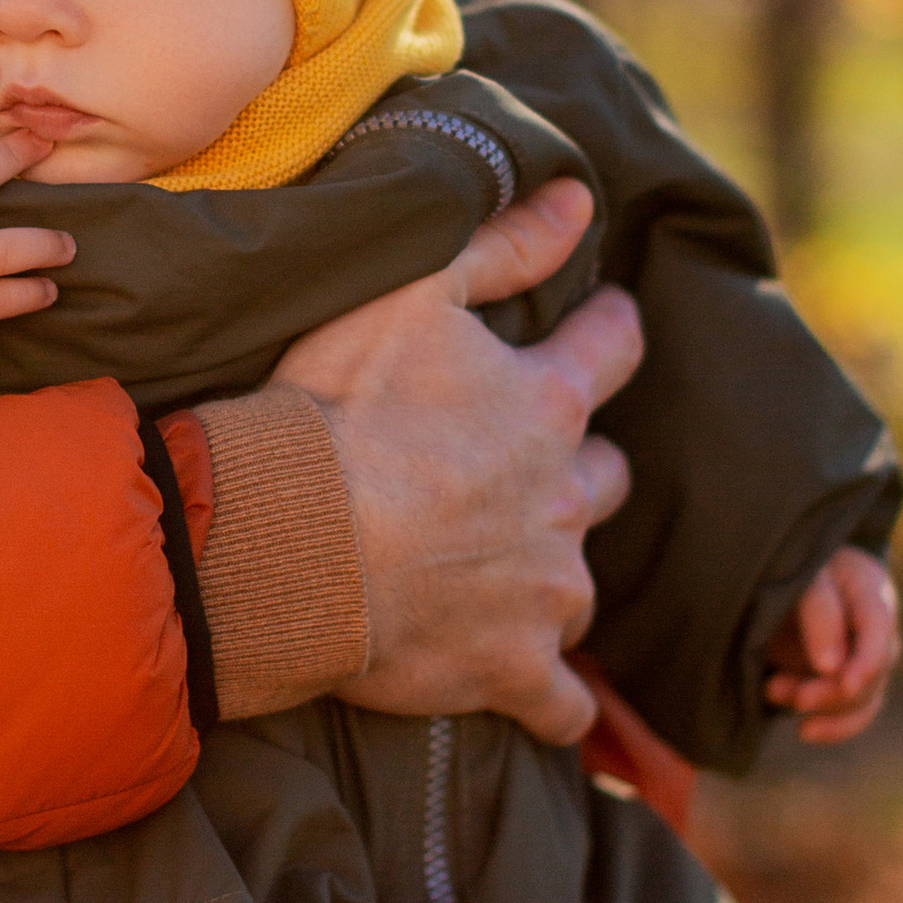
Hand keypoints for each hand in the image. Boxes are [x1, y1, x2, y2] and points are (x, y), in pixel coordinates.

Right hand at [272, 176, 641, 747]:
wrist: (289, 539)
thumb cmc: (335, 407)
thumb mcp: (411, 290)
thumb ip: (505, 243)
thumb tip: (585, 198)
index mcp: (545, 404)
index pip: (613, 351)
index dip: (609, 333)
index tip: (604, 328)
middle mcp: (563, 498)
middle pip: (610, 479)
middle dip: (583, 470)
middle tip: (532, 469)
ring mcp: (544, 591)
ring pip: (584, 586)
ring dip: (556, 576)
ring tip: (511, 576)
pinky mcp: (513, 670)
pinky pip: (562, 703)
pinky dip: (556, 702)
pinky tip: (544, 702)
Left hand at [765, 546, 900, 743]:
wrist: (797, 578)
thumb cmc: (803, 568)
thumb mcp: (807, 574)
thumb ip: (819, 610)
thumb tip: (831, 666)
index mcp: (872, 594)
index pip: (878, 631)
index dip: (866, 661)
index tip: (844, 682)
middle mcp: (880, 634)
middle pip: (870, 674)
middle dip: (829, 690)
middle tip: (782, 691)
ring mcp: (867, 661)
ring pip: (860, 700)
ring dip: (819, 705)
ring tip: (772, 690)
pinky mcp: (849, 684)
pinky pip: (852, 715)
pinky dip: (831, 727)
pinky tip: (805, 729)